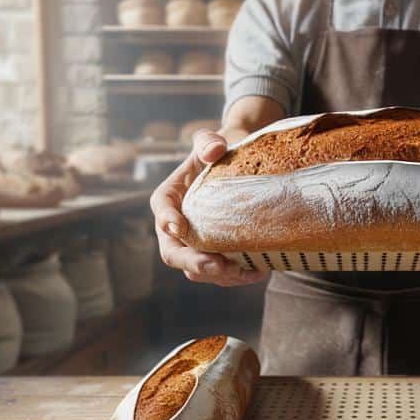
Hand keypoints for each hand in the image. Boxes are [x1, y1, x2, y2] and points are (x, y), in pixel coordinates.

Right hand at [151, 130, 268, 286]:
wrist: (236, 169)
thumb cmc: (217, 154)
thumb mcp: (210, 142)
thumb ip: (207, 141)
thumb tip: (214, 150)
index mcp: (168, 199)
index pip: (161, 210)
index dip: (167, 221)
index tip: (180, 226)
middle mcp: (175, 228)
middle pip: (173, 253)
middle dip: (193, 262)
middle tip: (216, 265)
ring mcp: (193, 246)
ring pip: (196, 271)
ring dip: (219, 276)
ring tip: (245, 272)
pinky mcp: (213, 257)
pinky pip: (219, 275)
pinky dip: (236, 277)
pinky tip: (258, 271)